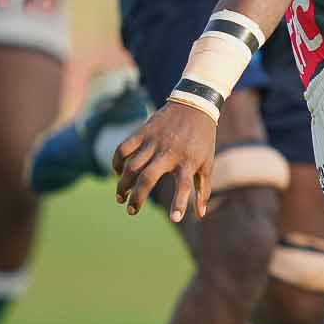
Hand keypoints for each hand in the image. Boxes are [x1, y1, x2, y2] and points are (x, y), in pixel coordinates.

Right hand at [112, 102, 216, 221]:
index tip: (174, 219)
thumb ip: (202, 189)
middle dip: (137, 197)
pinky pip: (123, 149)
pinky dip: (117, 161)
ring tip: (120, 196)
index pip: (184, 186)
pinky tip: (117, 172)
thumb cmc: (203, 139)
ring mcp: (154, 142)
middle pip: (147, 178)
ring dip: (122, 184)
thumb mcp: (207, 163)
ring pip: (131, 166)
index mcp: (188, 162)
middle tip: (131, 210)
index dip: (179, 202)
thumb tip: (199, 214)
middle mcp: (169, 153)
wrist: (195, 105)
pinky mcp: (143, 132)